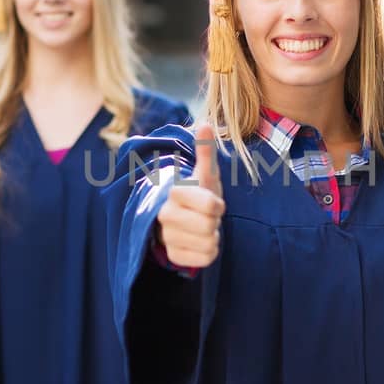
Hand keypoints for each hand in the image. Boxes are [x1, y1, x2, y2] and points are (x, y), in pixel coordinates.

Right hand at [156, 122, 225, 268]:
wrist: (184, 216)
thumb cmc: (198, 192)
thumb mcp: (205, 173)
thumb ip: (205, 151)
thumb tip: (205, 124)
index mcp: (175, 192)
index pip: (210, 205)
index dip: (218, 204)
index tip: (214, 202)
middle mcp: (165, 215)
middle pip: (209, 226)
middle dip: (215, 222)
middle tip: (209, 216)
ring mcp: (168, 237)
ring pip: (208, 244)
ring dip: (213, 237)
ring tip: (204, 228)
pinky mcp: (173, 256)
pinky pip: (204, 259)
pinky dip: (209, 252)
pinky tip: (201, 242)